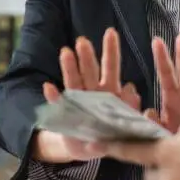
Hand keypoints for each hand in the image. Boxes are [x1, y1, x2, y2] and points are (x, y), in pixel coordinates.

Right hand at [35, 28, 141, 162]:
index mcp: (109, 90)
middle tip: (83, 40)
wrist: (91, 147)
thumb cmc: (112, 130)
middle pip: (90, 70)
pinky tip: (48, 87)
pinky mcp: (65, 115)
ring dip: (70, 68)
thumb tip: (131, 89)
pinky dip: (54, 98)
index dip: (110, 50)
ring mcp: (78, 102)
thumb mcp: (127, 121)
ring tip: (66, 52)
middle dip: (87, 56)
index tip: (110, 32)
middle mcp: (92, 92)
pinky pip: (59, 106)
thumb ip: (130, 106)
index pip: (110, 66)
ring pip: (74, 82)